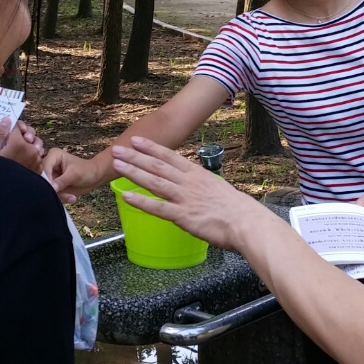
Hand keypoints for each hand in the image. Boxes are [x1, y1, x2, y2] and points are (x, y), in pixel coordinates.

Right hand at [0, 119, 44, 172]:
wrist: (2, 195)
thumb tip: (8, 119)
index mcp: (19, 143)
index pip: (18, 126)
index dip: (12, 126)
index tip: (7, 130)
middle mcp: (31, 150)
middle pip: (30, 134)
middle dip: (23, 133)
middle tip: (13, 140)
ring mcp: (36, 160)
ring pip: (36, 144)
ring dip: (29, 143)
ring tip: (20, 149)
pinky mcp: (38, 170)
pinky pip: (38, 156)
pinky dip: (32, 154)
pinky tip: (23, 159)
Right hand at [42, 147, 103, 201]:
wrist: (95, 177)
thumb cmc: (86, 170)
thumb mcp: (75, 174)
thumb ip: (62, 181)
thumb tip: (51, 188)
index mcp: (53, 155)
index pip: (44, 167)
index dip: (47, 179)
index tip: (54, 189)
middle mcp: (49, 165)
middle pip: (43, 179)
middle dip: (53, 189)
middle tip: (65, 195)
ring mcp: (50, 176)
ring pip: (47, 188)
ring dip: (60, 195)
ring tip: (71, 197)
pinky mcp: (53, 185)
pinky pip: (52, 194)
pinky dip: (62, 198)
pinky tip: (71, 198)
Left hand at [110, 137, 273, 249]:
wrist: (246, 222)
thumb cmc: (236, 209)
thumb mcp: (217, 188)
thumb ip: (201, 185)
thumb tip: (194, 185)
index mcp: (197, 174)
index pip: (170, 157)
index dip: (152, 148)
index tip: (137, 141)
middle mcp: (188, 182)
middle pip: (157, 166)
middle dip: (136, 156)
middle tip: (118, 149)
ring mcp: (184, 198)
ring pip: (154, 182)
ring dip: (133, 172)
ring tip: (117, 165)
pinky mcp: (183, 216)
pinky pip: (158, 207)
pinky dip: (141, 201)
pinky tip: (126, 196)